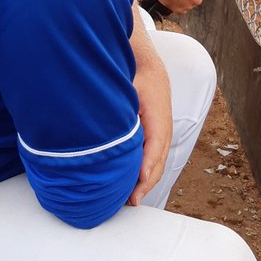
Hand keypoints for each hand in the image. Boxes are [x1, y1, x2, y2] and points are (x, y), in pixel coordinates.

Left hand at [127, 5, 172, 205]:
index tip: (137, 184)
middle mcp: (162, 121)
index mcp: (154, 109)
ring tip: (131, 200)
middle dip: (145, 181)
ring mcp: (162, 126)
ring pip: (157, 159)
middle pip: (158, 157)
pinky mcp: (156, 130)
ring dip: (146, 180)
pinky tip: (134, 184)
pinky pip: (154, 154)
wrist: (143, 59)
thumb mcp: (120, 86)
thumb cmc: (128, 71)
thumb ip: (113, 108)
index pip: (154, 143)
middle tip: (130, 201)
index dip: (146, 166)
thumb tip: (98, 129)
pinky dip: (146, 171)